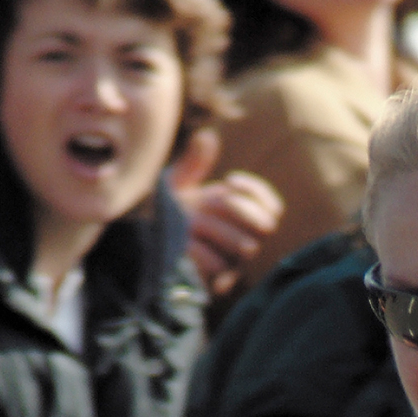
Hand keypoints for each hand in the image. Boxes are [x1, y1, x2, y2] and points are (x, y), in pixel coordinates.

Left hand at [169, 127, 283, 297]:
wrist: (144, 241)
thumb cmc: (165, 210)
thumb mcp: (176, 182)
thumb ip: (194, 163)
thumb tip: (207, 136)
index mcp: (241, 215)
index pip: (273, 208)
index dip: (256, 193)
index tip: (228, 180)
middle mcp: (244, 238)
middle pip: (265, 226)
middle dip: (241, 210)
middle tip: (216, 200)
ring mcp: (233, 261)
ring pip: (246, 247)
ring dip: (218, 230)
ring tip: (190, 225)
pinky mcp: (217, 280)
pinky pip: (223, 271)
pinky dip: (206, 258)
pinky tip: (188, 247)